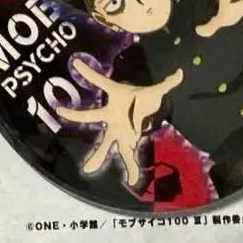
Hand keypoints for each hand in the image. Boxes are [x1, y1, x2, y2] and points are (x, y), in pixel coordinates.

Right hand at [56, 58, 183, 186]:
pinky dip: (131, 167)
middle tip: (60, 111)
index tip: (76, 63)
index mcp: (116, 99)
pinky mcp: (126, 140)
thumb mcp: (155, 90)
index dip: (89, 73)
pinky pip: (127, 155)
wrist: (140, 110)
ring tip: (88, 169)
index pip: (101, 82)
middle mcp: (112, 115)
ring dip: (99, 155)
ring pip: (105, 142)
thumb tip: (181, 72)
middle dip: (77, 114)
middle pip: (93, 116)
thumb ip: (168, 83)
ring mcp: (117, 129)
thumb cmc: (142, 97)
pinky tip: (132, 179)